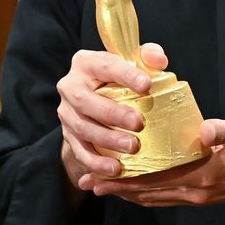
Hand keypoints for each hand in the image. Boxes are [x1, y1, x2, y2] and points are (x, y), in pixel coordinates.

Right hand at [57, 43, 167, 190]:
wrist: (98, 99)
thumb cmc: (121, 78)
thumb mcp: (134, 62)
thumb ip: (148, 56)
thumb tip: (159, 62)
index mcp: (85, 63)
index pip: (104, 65)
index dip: (125, 75)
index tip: (147, 85)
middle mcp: (70, 86)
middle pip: (85, 101)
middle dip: (112, 113)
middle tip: (139, 123)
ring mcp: (66, 113)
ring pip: (82, 128)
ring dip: (107, 139)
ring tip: (133, 147)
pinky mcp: (68, 136)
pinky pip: (80, 151)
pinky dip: (97, 162)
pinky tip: (116, 169)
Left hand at [91, 116, 224, 207]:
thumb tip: (205, 130)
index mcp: (205, 174)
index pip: (156, 180)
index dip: (125, 180)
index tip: (97, 176)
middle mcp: (197, 191)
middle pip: (148, 193)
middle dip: (116, 189)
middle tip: (84, 183)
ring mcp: (199, 196)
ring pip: (155, 198)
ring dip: (126, 194)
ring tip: (99, 187)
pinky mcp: (202, 194)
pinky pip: (166, 197)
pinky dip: (145, 193)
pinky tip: (131, 187)